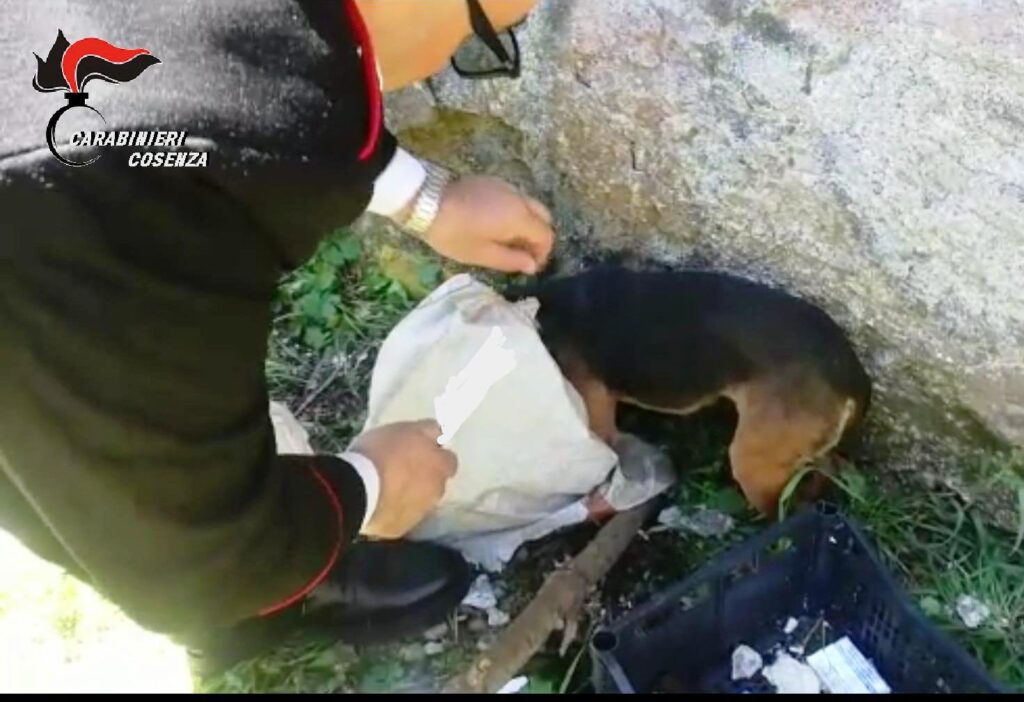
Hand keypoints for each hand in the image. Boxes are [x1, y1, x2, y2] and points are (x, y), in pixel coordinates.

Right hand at [348, 420, 456, 538]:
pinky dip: (393, 511)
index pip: (449, 461)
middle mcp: (436, 492)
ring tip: (386, 488)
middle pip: (436, 484)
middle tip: (400, 470)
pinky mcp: (399, 529)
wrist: (356, 490)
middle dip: (424, 478)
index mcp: (440, 466)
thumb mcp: (404, 429)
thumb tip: (439, 432)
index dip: (435, 456)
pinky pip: (400, 517)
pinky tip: (378, 504)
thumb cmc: (380, 452)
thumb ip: (427, 431)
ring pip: (419, 503)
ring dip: (409, 496)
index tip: (419, 452)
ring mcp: (419, 514)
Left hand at [417, 175, 553, 274]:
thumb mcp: (482, 254)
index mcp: (520, 218)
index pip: (546, 235)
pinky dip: (514, 213)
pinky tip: (495, 225)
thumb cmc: (455, 233)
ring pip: (528, 205)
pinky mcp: (491, 181)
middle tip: (522, 254)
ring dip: (526, 224)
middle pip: (543, 217)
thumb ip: (511, 260)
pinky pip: (513, 198)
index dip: (543, 254)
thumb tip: (532, 265)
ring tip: (507, 241)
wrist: (425, 200)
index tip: (530, 267)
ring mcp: (505, 186)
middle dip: (538, 237)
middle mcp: (519, 198)